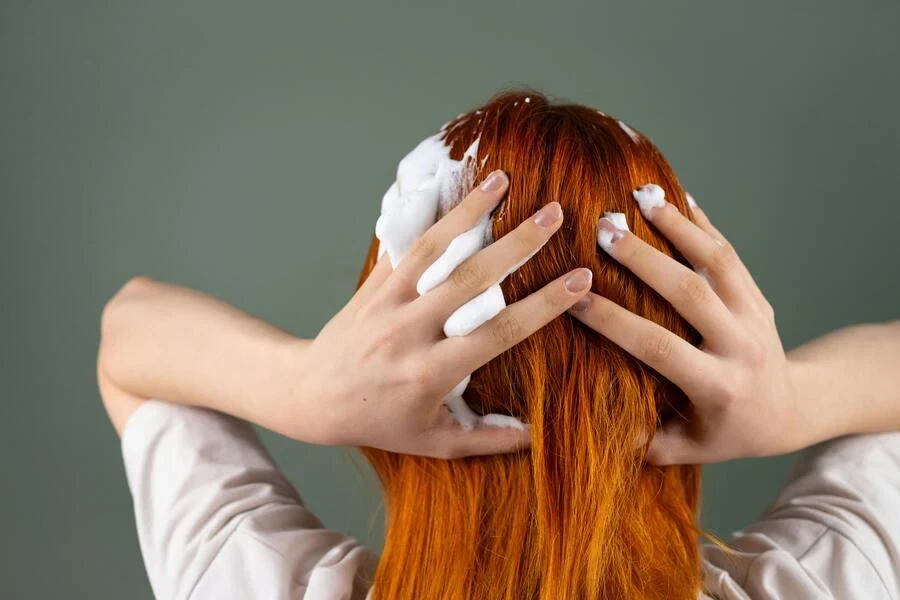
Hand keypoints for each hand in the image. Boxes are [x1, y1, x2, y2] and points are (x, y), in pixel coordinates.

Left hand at [302, 171, 592, 458]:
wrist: (312, 395)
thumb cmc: (378, 422)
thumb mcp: (434, 441)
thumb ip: (487, 439)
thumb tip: (536, 436)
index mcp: (431, 372)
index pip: (498, 332)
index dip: (544, 306)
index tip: (580, 281)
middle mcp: (410, 332)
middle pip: (471, 280)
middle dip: (517, 245)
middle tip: (555, 215)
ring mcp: (388, 302)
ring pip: (434, 250)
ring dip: (471, 211)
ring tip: (504, 180)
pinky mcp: (374, 284)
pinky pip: (406, 244)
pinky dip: (432, 216)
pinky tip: (455, 188)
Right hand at [569, 193, 799, 464]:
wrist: (792, 409)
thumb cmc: (729, 431)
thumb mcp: (689, 449)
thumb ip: (645, 440)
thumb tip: (588, 417)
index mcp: (718, 386)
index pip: (659, 347)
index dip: (615, 321)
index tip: (575, 297)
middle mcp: (741, 346)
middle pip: (690, 292)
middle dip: (644, 258)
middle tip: (603, 228)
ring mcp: (754, 315)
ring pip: (717, 261)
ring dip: (677, 225)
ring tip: (640, 195)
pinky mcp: (757, 295)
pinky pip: (730, 253)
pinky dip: (702, 223)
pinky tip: (675, 195)